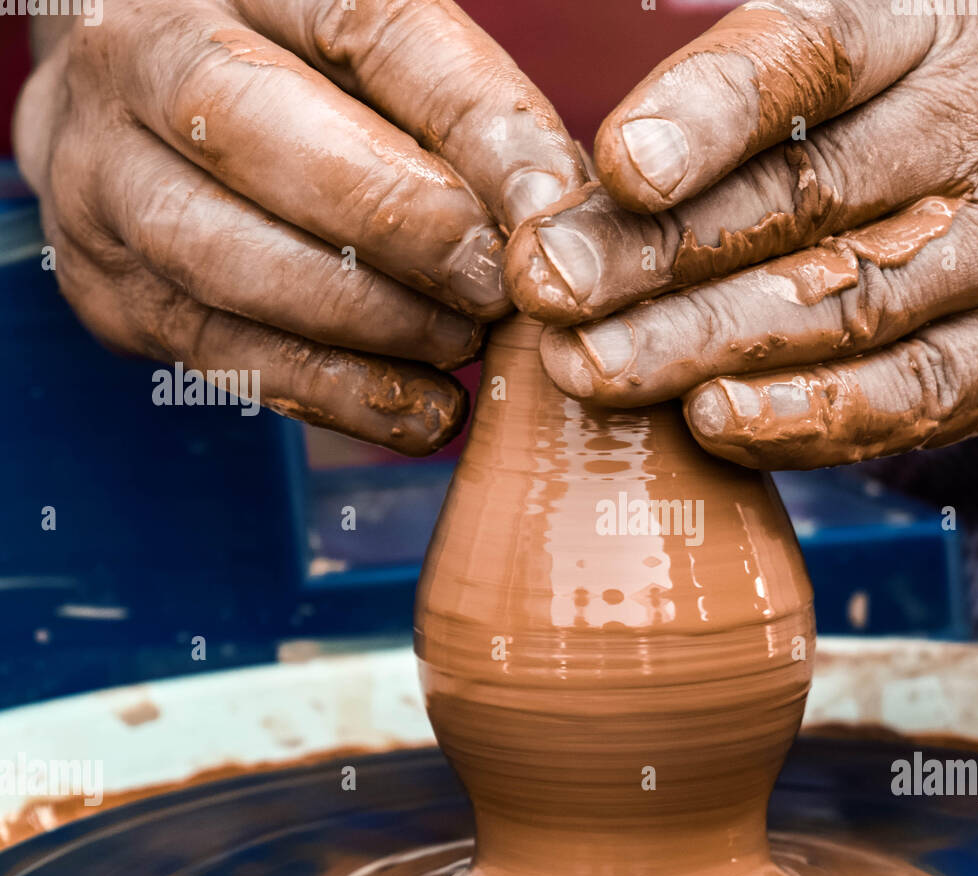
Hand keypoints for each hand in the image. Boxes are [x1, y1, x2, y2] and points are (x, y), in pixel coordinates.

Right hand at [15, 0, 585, 454]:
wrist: (140, 117)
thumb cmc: (301, 83)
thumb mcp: (374, 55)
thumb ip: (458, 113)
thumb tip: (557, 214)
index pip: (369, 27)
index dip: (474, 127)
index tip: (553, 209)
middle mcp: (134, 53)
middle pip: (254, 129)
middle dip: (400, 224)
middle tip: (496, 290)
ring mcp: (98, 176)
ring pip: (224, 260)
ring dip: (369, 322)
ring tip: (464, 346)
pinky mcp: (109, 288)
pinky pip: (223, 356)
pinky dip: (339, 396)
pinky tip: (426, 412)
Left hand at [507, 0, 977, 468]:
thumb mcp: (940, 46)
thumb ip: (796, 109)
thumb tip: (612, 196)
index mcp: (946, 33)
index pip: (815, 56)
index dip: (711, 109)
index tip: (617, 168)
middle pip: (808, 201)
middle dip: (663, 256)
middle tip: (549, 295)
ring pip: (854, 310)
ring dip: (715, 350)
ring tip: (602, 377)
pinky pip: (922, 398)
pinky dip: (816, 419)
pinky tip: (724, 427)